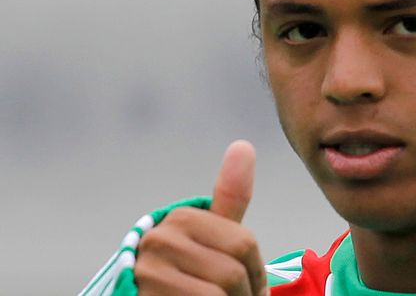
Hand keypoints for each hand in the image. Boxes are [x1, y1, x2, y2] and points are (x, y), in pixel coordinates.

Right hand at [136, 140, 266, 295]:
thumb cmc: (193, 274)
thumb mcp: (214, 236)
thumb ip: (230, 197)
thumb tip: (243, 145)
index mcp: (180, 218)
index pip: (244, 244)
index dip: (256, 272)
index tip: (248, 285)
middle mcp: (157, 241)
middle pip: (233, 271)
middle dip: (243, 294)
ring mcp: (147, 273)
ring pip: (220, 294)